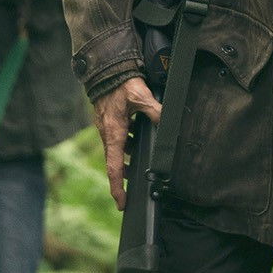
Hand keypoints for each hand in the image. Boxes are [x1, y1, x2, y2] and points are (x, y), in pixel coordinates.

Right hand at [93, 76, 161, 209]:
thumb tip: (168, 121)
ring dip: (132, 154)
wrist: (105, 68)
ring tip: (145, 156)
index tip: (122, 203)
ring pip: (121, 148)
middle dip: (127, 173)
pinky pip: (121, 136)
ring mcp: (108, 127)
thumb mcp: (140, 96)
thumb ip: (155, 111)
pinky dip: (130, 139)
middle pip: (117, 162)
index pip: (115, 168)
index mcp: (114, 134)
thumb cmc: (120, 83)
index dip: (118, 188)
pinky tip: (141, 133)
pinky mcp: (111, 120)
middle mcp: (109, 133)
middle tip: (138, 182)